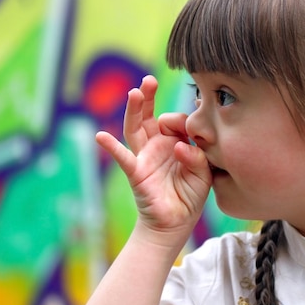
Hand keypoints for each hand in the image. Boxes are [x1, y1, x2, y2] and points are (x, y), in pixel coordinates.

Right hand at [96, 75, 211, 243]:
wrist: (175, 224)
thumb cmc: (190, 197)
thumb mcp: (204, 175)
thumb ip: (198, 158)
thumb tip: (181, 147)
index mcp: (176, 142)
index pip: (177, 121)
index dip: (184, 122)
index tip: (193, 130)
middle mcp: (158, 145)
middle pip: (149, 116)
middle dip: (148, 97)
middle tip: (150, 80)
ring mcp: (145, 157)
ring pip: (135, 129)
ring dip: (134, 110)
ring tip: (135, 92)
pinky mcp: (137, 173)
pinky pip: (123, 158)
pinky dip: (111, 147)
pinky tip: (101, 136)